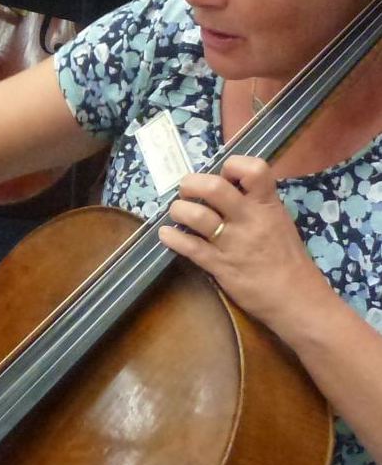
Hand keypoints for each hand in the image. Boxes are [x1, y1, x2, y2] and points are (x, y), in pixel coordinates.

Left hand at [157, 155, 329, 336]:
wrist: (297, 299)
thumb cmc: (287, 259)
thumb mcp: (279, 221)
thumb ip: (256, 202)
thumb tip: (228, 184)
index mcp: (268, 205)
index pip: (253, 169)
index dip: (233, 165)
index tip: (223, 174)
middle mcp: (250, 219)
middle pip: (214, 188)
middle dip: (191, 184)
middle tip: (186, 190)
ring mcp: (233, 242)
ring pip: (196, 215)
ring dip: (179, 210)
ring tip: (178, 213)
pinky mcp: (220, 266)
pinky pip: (189, 247)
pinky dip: (172, 237)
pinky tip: (166, 234)